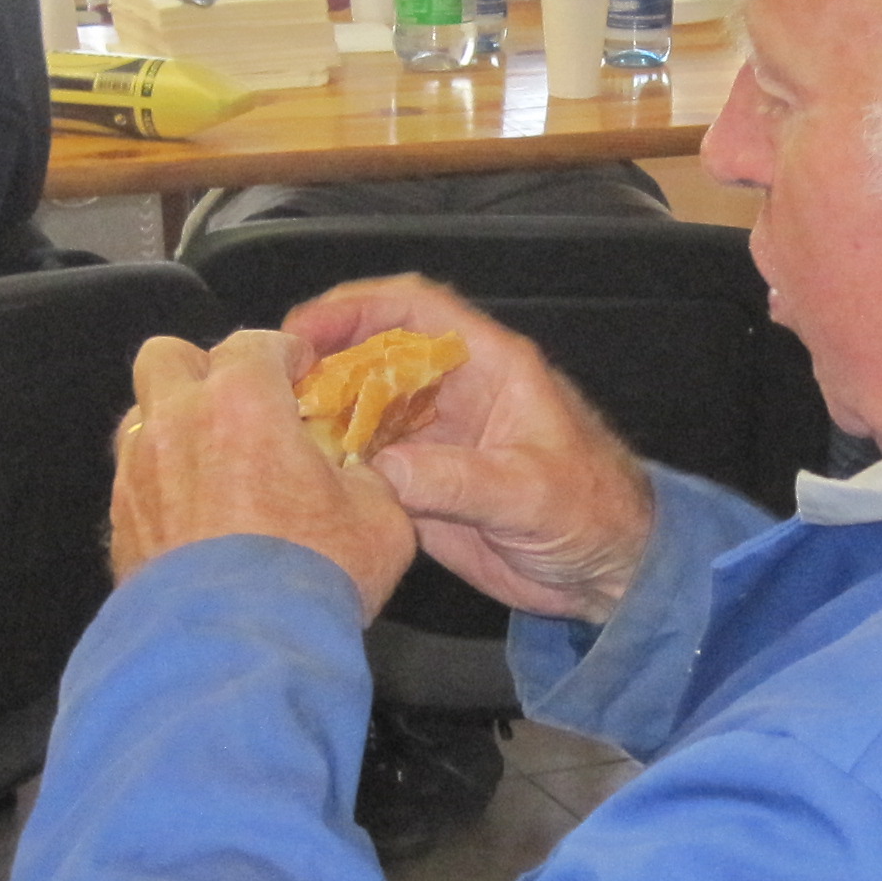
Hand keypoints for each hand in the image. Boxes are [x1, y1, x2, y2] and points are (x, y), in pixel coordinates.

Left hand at [107, 330, 414, 610]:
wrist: (235, 655)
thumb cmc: (311, 577)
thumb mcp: (379, 520)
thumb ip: (367, 480)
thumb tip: (356, 475)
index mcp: (242, 403)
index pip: (255, 342)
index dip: (284, 353)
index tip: (302, 374)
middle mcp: (177, 424)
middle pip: (169, 357)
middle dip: (203, 370)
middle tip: (242, 405)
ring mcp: (137, 474)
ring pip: (141, 417)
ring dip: (174, 426)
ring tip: (212, 463)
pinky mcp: (118, 526)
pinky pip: (133, 482)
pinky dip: (160, 486)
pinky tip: (194, 520)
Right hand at [284, 275, 655, 624]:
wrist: (609, 574)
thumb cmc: (592, 514)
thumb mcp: (530, 492)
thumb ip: (459, 479)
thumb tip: (385, 469)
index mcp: (489, 366)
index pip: (415, 309)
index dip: (357, 306)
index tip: (306, 329)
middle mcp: (454, 392)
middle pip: (374, 352)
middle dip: (322, 360)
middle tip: (272, 385)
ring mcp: (434, 438)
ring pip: (361, 407)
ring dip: (320, 415)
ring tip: (273, 431)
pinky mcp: (421, 485)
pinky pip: (365, 462)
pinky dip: (332, 465)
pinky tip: (301, 477)